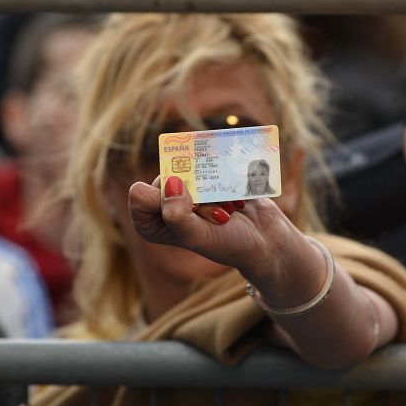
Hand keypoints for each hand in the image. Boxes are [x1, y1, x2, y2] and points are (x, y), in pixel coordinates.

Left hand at [128, 176, 309, 284]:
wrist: (265, 241)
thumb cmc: (229, 244)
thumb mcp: (198, 235)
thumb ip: (177, 214)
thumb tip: (170, 180)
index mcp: (151, 223)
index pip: (140, 194)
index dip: (166, 198)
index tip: (194, 212)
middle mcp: (165, 204)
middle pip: (168, 176)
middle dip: (196, 193)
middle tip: (218, 214)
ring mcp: (187, 190)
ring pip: (189, 167)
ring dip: (213, 186)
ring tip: (228, 208)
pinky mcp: (207, 178)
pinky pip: (209, 160)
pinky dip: (225, 176)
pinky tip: (237, 198)